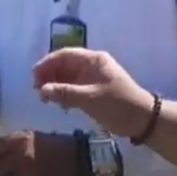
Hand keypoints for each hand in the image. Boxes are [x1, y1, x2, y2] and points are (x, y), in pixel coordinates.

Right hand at [32, 48, 152, 136]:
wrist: (143, 120)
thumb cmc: (118, 105)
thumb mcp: (90, 99)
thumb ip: (65, 93)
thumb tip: (41, 90)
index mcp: (94, 60)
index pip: (65, 55)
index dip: (47, 63)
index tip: (34, 76)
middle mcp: (92, 65)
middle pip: (64, 65)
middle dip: (49, 75)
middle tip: (36, 90)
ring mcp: (93, 78)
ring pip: (67, 76)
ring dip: (55, 85)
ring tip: (44, 98)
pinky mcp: (93, 90)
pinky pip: (73, 87)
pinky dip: (63, 92)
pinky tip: (57, 102)